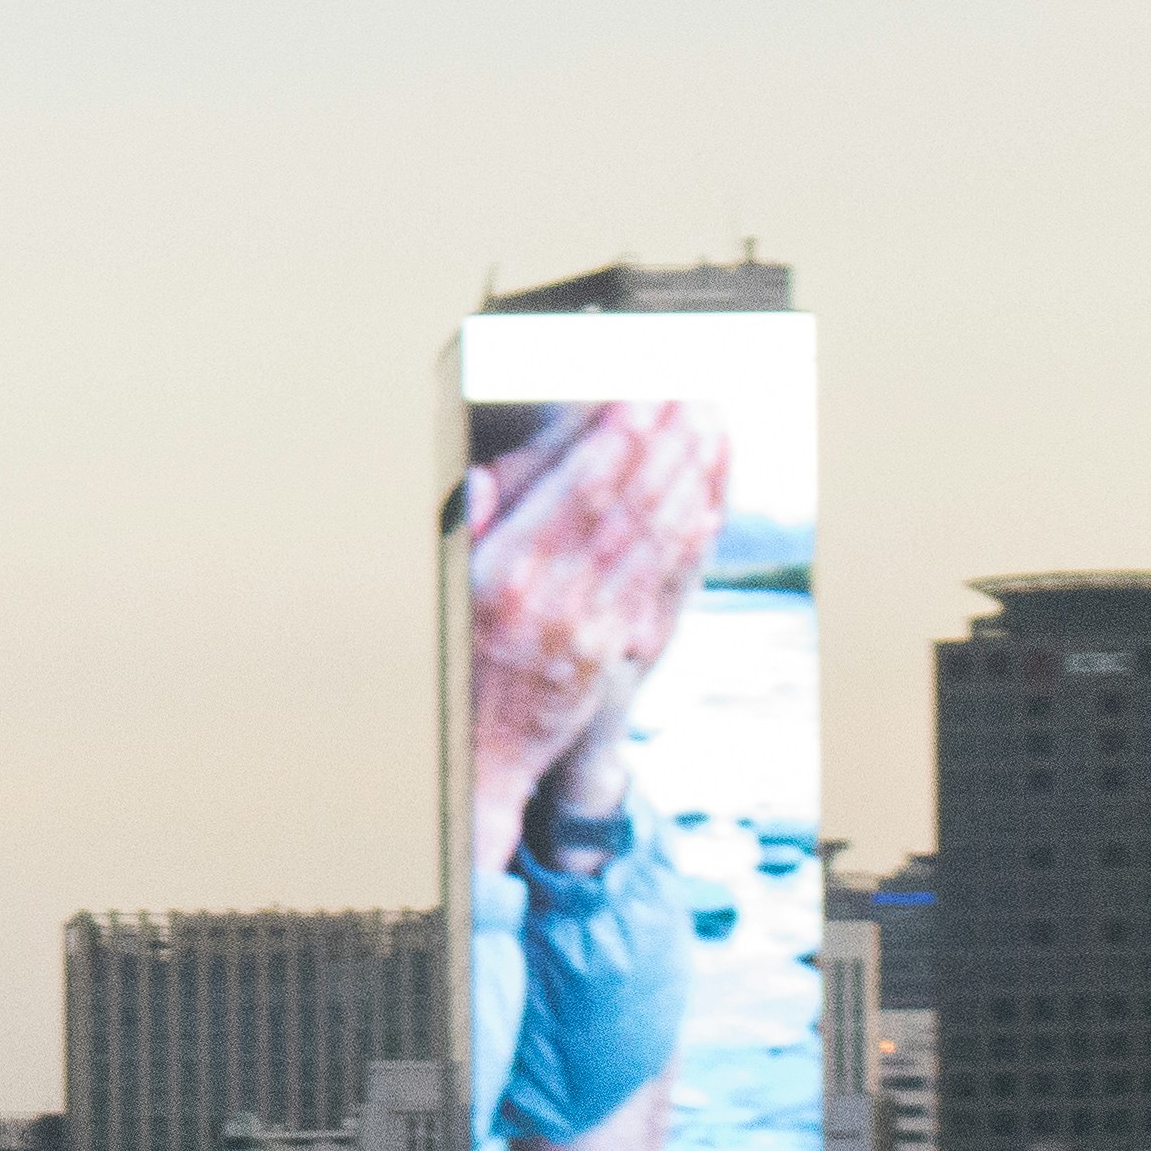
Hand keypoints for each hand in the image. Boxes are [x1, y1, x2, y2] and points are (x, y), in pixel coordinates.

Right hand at [460, 400, 724, 879]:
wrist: (478, 754)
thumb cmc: (458, 657)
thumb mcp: (445, 589)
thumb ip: (467, 531)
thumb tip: (484, 481)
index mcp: (504, 572)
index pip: (575, 493)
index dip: (615, 442)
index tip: (640, 398)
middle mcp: (549, 596)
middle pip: (621, 506)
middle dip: (660, 445)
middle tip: (687, 396)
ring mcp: (587, 626)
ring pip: (648, 540)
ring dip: (684, 481)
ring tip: (705, 432)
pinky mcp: (613, 652)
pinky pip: (657, 586)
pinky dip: (686, 543)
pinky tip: (704, 505)